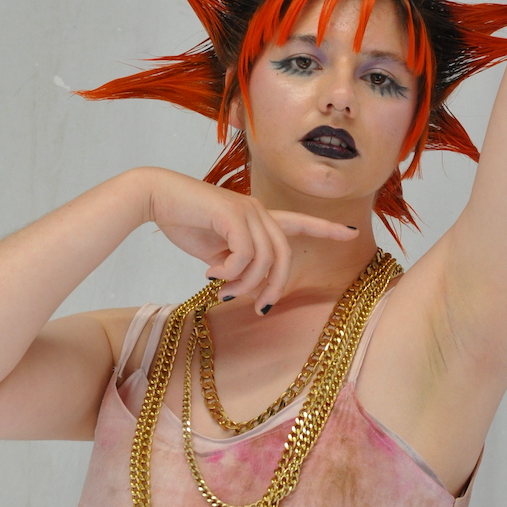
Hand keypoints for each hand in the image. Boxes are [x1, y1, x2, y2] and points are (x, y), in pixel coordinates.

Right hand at [145, 170, 357, 313]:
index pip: (299, 222)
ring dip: (245, 284)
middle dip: (274, 287)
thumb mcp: (214, 250)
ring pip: (265, 258)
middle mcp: (258, 210)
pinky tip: (209, 273)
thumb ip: (234, 263)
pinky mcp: (233, 214)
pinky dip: (230, 272)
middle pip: (284, 256)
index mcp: (257, 217)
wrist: (154, 197)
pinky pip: (245, 254)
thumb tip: (241, 286)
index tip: (352, 233)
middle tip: (258, 309)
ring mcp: (247, 210)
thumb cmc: (182, 221)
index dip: (326, 229)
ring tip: (222, 290)